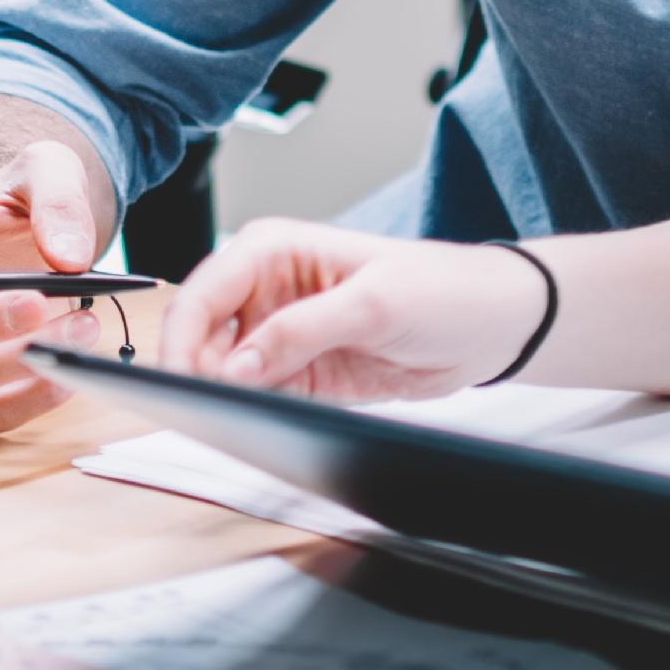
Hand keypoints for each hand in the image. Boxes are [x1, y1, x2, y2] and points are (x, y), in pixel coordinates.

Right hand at [162, 220, 551, 399]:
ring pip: (222, 370)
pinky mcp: (300, 374)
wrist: (489, 327)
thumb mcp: (372, 304)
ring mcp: (280, 335)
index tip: (180, 382)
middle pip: (201, 336)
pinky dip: (249, 409)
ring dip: (219, 395)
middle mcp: (266, 291)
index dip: (182, 339)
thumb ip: (300, 331)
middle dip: (194, 371)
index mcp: (271, 250)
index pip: (203, 294)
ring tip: (229, 416)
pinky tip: (256, 419)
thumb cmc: (441, 289)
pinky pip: (256, 395)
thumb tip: (234, 366)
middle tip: (201, 409)